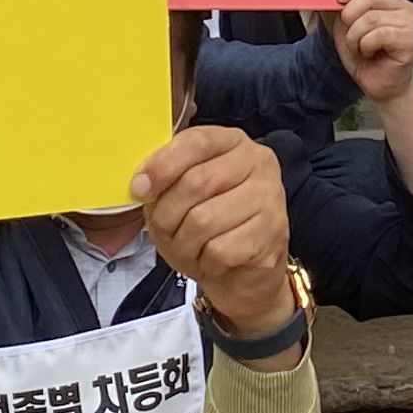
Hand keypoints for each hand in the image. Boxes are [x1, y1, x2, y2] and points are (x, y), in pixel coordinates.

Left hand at [134, 126, 299, 350]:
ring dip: (184, 244)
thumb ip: (163, 180)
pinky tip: (212, 260)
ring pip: (204, 220)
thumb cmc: (208, 227)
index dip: (163, 165)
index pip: (196, 142)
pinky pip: (220, 249)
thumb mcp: (178, 196)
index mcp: (232, 142)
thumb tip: (142, 184)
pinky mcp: (273, 233)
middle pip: (196, 182)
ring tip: (190, 248)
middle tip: (165, 230)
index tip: (140, 189)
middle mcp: (257, 162)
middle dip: (168, 214)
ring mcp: (270, 196)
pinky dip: (205, 261)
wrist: (242, 271)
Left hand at [328, 0, 412, 101]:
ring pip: (371, 17)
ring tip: (361, 47)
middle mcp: (402, 6)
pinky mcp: (410, 40)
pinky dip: (365, 46)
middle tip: (352, 33)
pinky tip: (370, 53)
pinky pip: (378, 34)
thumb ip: (345, 6)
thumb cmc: (366, 56)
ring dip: (355, 36)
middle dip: (350, 15)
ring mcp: (409, 22)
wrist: (381, 86)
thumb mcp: (348, 25)